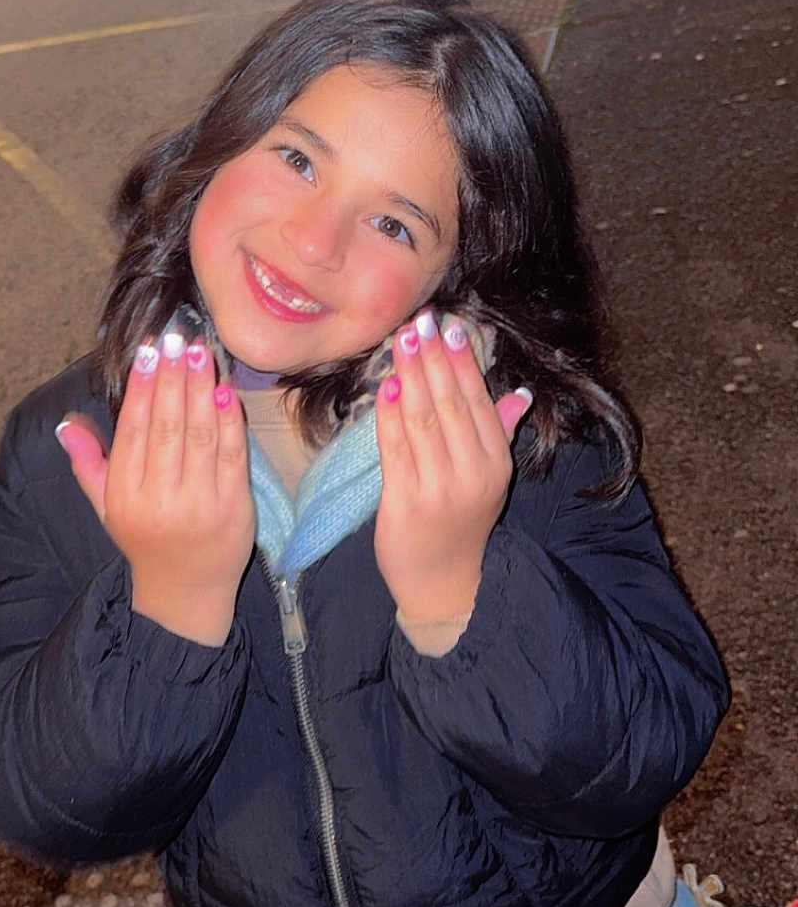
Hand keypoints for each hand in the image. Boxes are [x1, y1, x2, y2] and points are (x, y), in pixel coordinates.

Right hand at [56, 336, 254, 645]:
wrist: (184, 595)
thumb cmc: (144, 541)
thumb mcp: (106, 507)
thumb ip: (87, 464)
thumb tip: (65, 424)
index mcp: (124, 496)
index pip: (133, 431)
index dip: (142, 387)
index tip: (149, 350)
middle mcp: (160, 500)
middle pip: (166, 427)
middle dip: (172, 378)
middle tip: (178, 338)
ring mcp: (200, 505)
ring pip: (200, 436)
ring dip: (201, 389)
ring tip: (201, 352)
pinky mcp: (235, 509)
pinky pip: (233, 456)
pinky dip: (230, 422)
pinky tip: (226, 390)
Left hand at [374, 311, 531, 627]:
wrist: (443, 584)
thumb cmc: (463, 524)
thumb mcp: (491, 480)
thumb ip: (502, 434)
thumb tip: (521, 394)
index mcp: (496, 464)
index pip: (478, 403)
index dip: (462, 362)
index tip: (450, 327)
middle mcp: (471, 474)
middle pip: (449, 405)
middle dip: (433, 359)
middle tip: (420, 322)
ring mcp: (437, 488)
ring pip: (422, 420)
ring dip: (410, 376)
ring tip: (402, 342)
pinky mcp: (404, 501)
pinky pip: (395, 448)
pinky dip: (389, 414)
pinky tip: (385, 386)